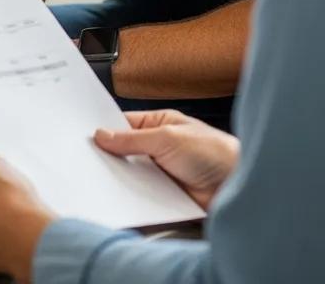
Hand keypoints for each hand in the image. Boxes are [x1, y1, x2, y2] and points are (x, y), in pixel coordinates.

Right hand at [95, 109, 239, 209]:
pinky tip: (123, 199)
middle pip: (124, 152)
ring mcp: (161, 173)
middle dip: (109, 157)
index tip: (84, 136)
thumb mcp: (167, 138)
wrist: (240, 187)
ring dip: (121, 180)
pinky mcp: (165, 197)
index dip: (104, 129)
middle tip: (88, 161)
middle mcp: (158, 148)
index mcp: (159, 125)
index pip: (123, 124)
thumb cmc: (214, 152)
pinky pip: (142, 197)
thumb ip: (133, 138)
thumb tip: (103, 134)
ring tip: (101, 181)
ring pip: (131, 176)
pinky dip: (133, 198)